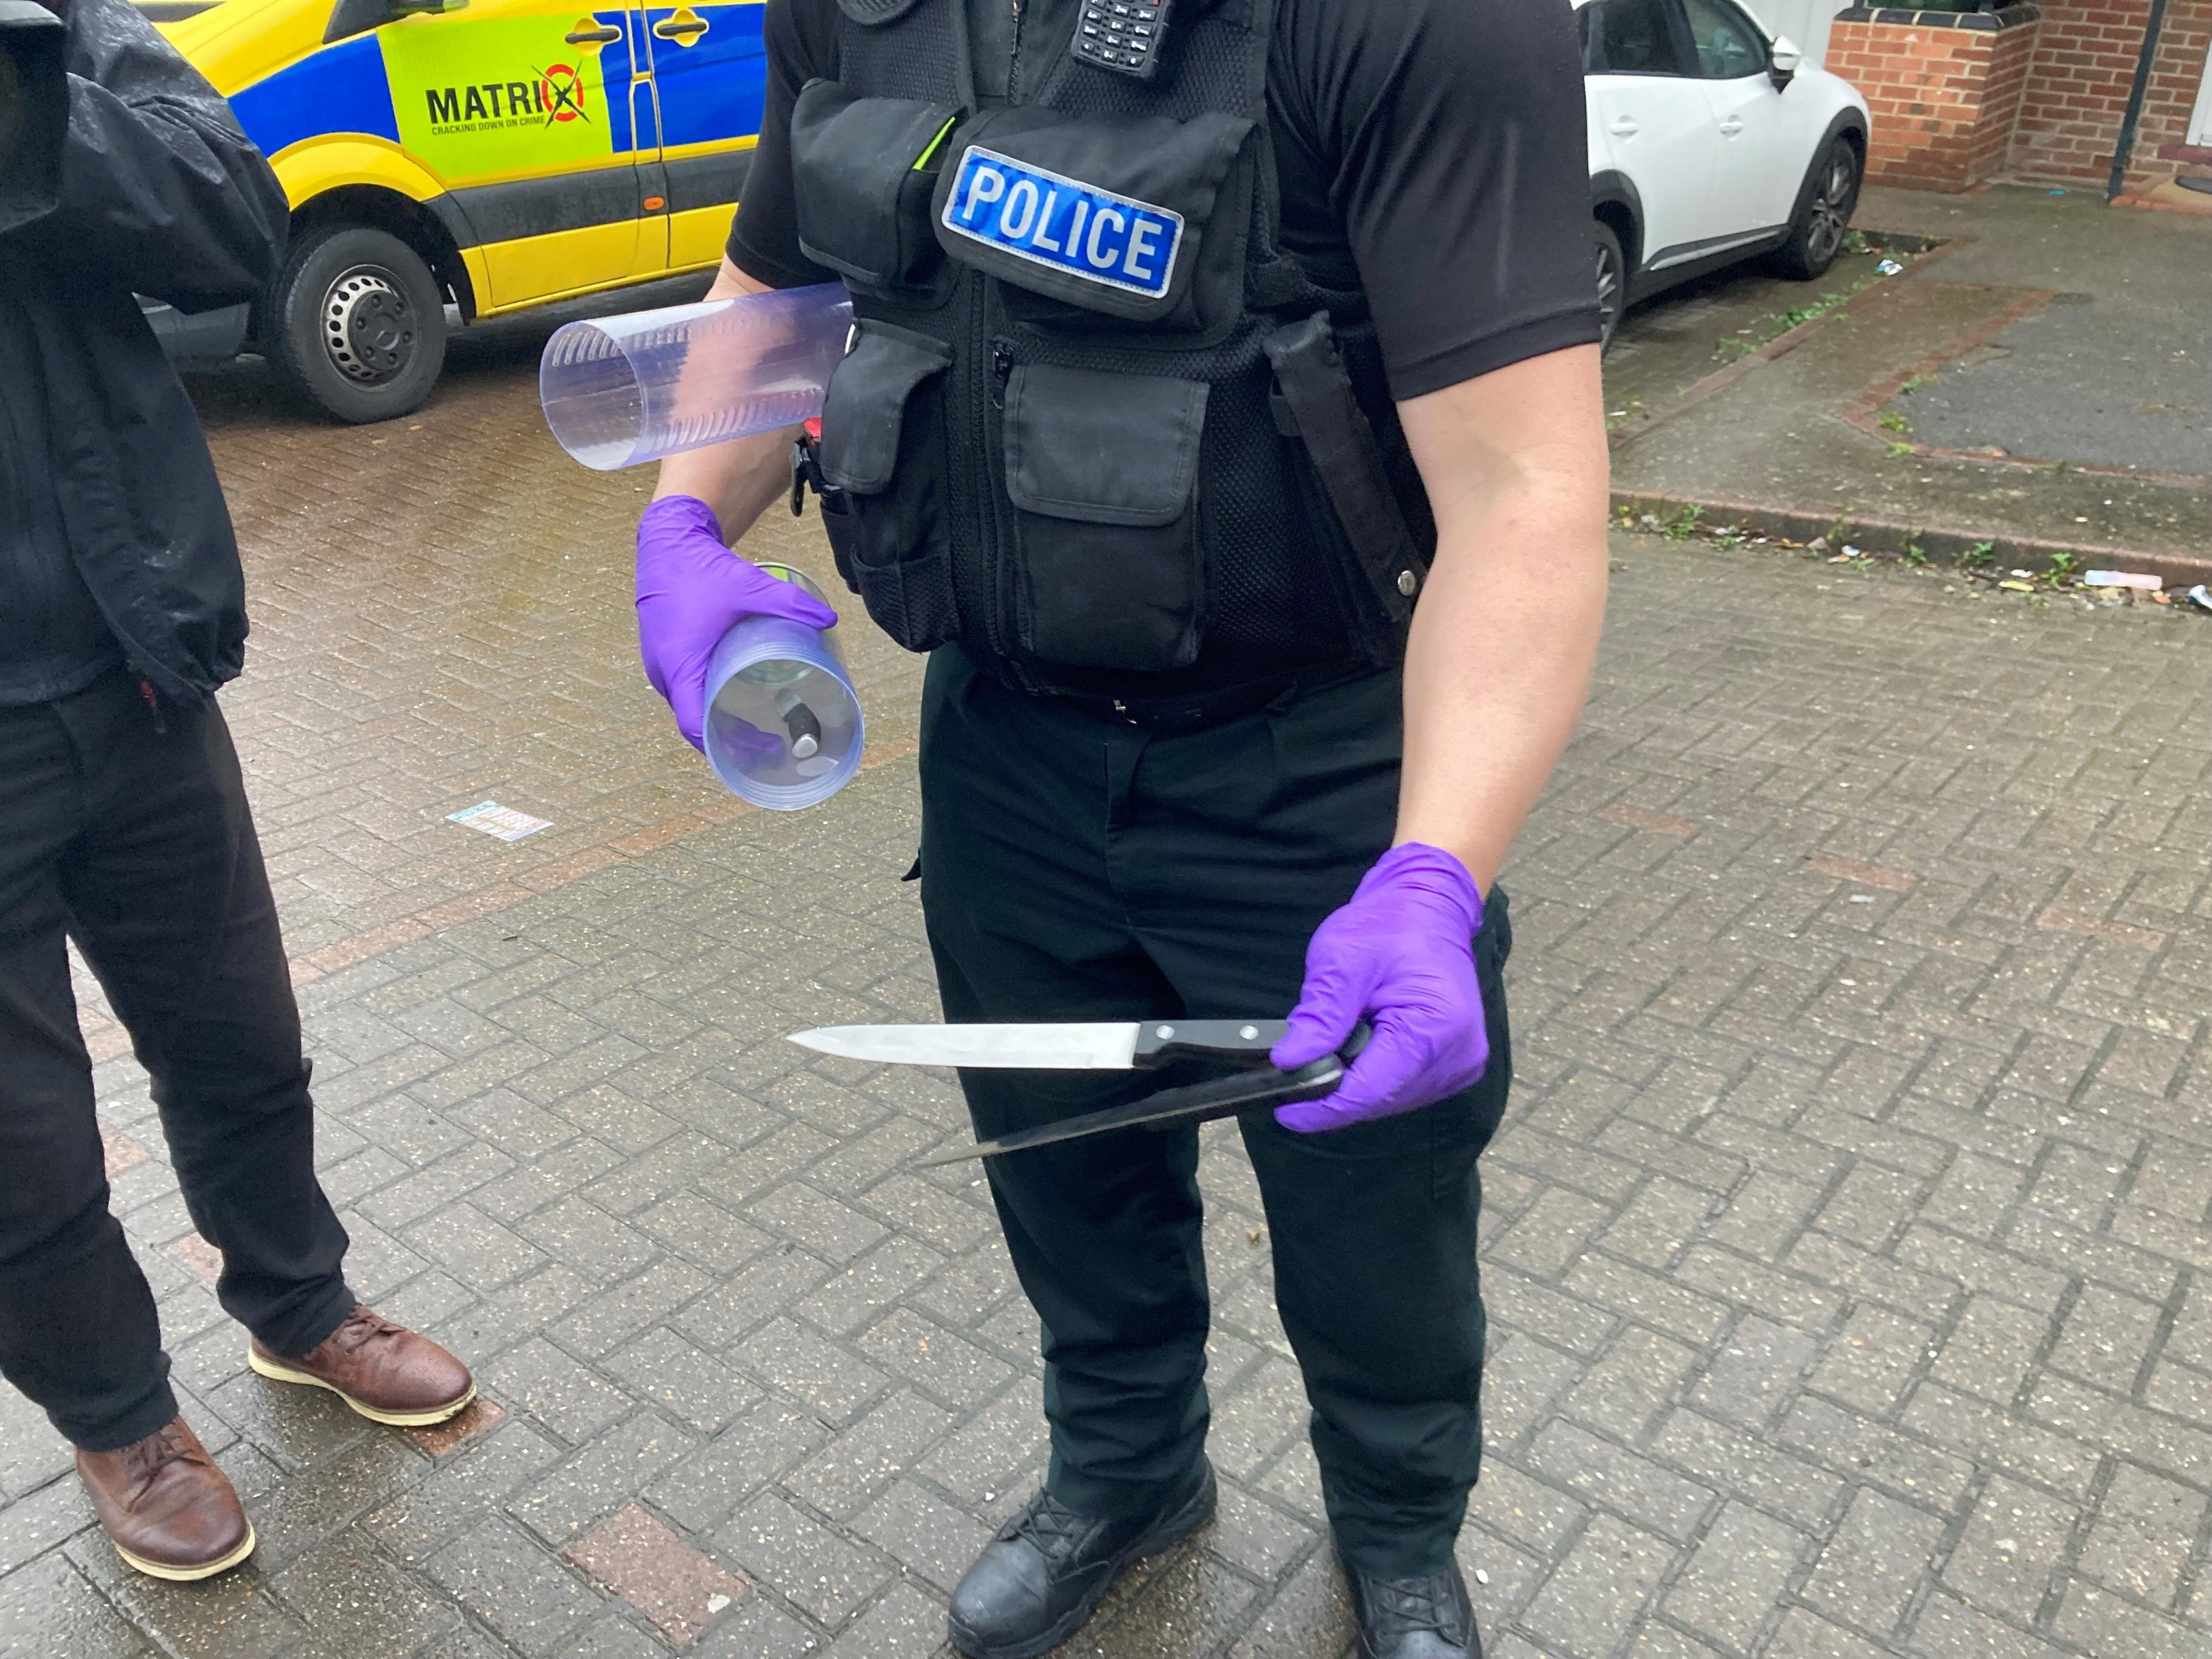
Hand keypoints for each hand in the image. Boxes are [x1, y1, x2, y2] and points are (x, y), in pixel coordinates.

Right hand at [636, 494, 836, 749]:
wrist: (666, 542)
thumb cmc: (701, 568)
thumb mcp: (749, 586)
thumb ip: (790, 603)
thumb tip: (829, 619)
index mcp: (679, 665)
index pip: (693, 724)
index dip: (721, 747)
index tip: (751, 757)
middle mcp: (663, 672)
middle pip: (693, 722)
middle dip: (727, 742)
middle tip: (769, 748)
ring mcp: (659, 665)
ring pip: (687, 707)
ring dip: (715, 724)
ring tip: (757, 733)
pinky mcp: (662, 656)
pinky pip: (682, 692)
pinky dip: (704, 704)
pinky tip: (730, 704)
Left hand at [1271, 843, 1487, 1132]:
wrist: (1431, 907)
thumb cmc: (1392, 924)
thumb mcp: (1343, 958)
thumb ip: (1319, 1014)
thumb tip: (1288, 1062)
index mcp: (1437, 1026)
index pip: (1372, 1089)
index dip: (1324, 1106)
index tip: (1285, 1112)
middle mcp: (1459, 1055)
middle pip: (1381, 1099)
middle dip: (1336, 1090)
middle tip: (1296, 1070)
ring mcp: (1460, 1064)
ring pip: (1390, 1099)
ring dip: (1356, 1082)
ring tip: (1334, 1044)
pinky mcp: (1454, 1065)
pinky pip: (1403, 1086)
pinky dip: (1374, 1074)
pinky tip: (1359, 1047)